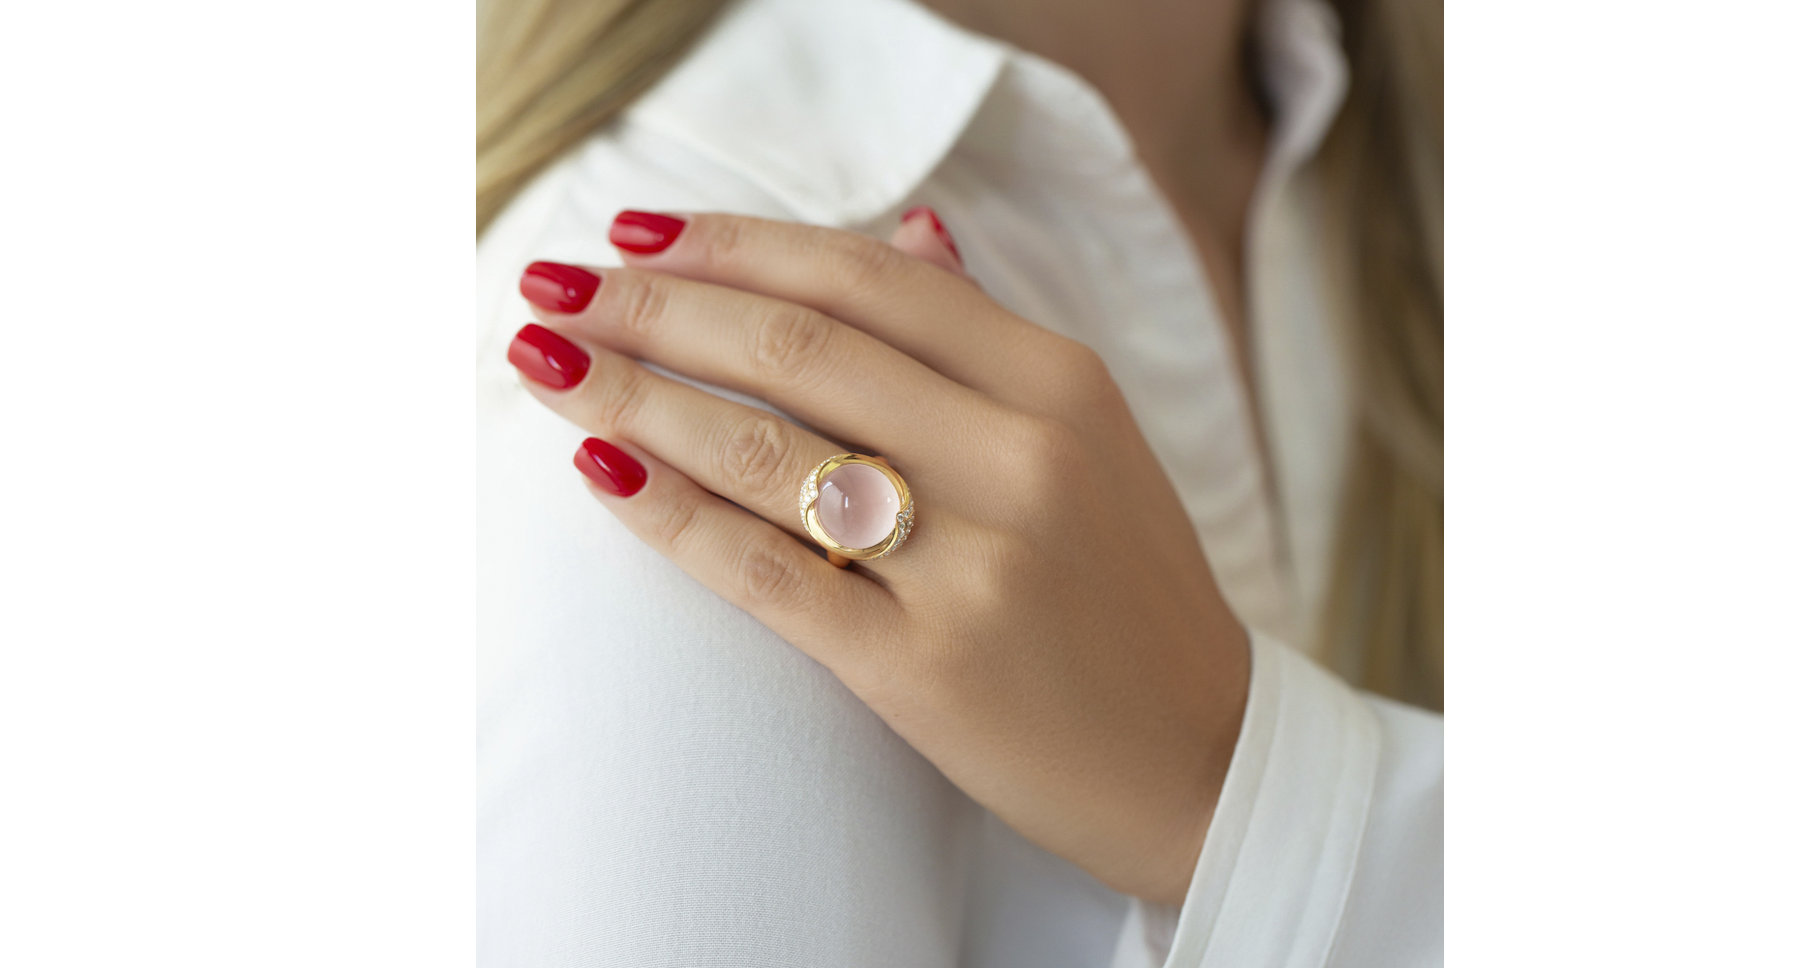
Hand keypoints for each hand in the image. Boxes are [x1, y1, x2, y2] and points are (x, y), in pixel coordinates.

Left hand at [508, 210, 1249, 903]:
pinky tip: (603, 468)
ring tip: (547, 362)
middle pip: (800, 349)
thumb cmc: (1128, 591)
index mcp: (1061, 384)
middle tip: (561, 288)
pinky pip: (766, 572)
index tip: (639, 233)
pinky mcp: (925, 668)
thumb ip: (990, 336)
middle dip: (657, 307)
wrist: (1200, 758)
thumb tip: (907, 229)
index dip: (737, 244)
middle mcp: (1020, 459)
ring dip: (634, 394)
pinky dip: (671, 513)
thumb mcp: (1093, 439)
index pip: (869, 277)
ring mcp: (975, 566)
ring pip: (766, 452)